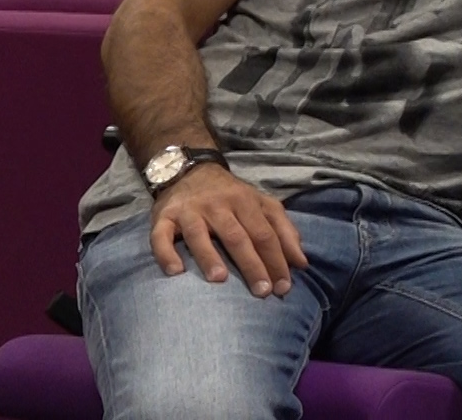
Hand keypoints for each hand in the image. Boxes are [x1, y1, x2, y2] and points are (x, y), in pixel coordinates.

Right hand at [149, 164, 305, 297]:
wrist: (189, 170)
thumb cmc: (231, 196)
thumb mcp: (262, 205)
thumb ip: (284, 231)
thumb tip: (301, 263)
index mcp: (246, 202)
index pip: (265, 234)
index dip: (277, 260)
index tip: (284, 287)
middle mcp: (218, 205)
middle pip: (238, 236)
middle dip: (252, 265)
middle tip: (262, 291)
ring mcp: (190, 211)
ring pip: (199, 234)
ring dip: (209, 257)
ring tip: (219, 280)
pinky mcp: (163, 217)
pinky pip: (160, 236)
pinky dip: (166, 254)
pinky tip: (175, 272)